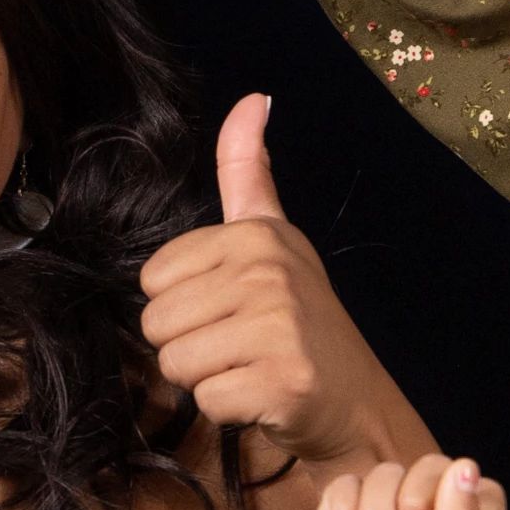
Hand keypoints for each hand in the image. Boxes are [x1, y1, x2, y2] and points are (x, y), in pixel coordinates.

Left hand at [140, 97, 414, 466]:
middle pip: (156, 324)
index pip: (152, 279)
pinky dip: (229, 411)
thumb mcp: (275, 236)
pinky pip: (206, 401)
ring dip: (205, 379)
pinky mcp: (282, 380)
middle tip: (240, 347)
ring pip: (174, 364)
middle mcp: (267, 272)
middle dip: (189, 347)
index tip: (230, 310)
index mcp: (255, 235)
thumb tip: (251, 98)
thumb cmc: (303, 323)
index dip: (181, 305)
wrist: (357, 401)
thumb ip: (247, 171)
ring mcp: (277, 327)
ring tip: (250, 369)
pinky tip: (263, 397)